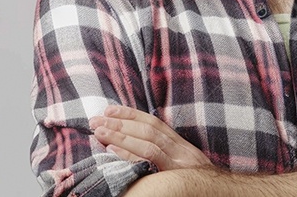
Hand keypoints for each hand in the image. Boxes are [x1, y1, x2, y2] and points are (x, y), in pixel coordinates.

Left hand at [90, 105, 212, 171]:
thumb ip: (165, 156)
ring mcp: (181, 166)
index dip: (130, 115)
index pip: (154, 124)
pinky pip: (152, 162)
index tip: (109, 110)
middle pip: (149, 130)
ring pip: (149, 144)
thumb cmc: (201, 187)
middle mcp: (183, 153)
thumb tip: (133, 148)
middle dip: (120, 123)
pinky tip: (114, 150)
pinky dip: (131, 154)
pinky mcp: (178, 178)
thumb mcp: (185, 168)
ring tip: (100, 132)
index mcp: (182, 147)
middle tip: (95, 121)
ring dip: (121, 135)